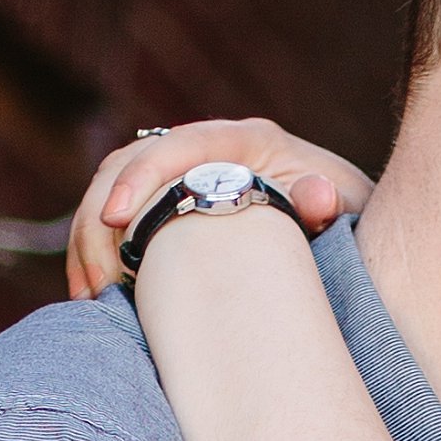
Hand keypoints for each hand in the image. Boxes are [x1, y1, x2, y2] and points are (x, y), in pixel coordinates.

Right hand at [65, 116, 374, 298]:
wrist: (351, 226)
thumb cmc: (350, 218)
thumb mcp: (350, 208)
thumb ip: (332, 201)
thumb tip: (317, 196)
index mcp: (249, 141)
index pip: (179, 145)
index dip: (141, 177)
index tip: (115, 219)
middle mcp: (209, 150)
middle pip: (129, 164)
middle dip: (100, 221)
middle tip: (97, 285)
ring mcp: (184, 175)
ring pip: (111, 190)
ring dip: (90, 242)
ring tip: (89, 298)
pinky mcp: (171, 206)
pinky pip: (117, 221)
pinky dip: (96, 253)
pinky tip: (92, 296)